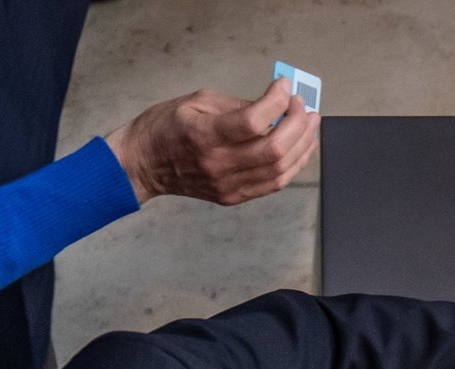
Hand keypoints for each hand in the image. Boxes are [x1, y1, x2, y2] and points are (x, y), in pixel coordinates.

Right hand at [106, 78, 319, 204]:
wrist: (144, 164)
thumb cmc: (166, 127)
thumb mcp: (197, 101)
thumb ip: (238, 104)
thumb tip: (274, 105)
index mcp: (205, 135)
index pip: (253, 121)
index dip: (277, 101)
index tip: (284, 86)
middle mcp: (218, 164)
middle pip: (274, 149)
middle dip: (298, 124)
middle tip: (304, 106)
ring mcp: (227, 184)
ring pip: (280, 170)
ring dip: (302, 145)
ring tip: (310, 124)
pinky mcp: (233, 196)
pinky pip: (273, 184)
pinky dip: (293, 165)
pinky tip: (301, 147)